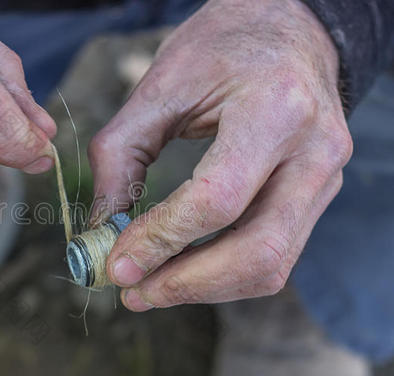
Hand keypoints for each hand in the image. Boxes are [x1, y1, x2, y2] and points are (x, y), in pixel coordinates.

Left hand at [88, 0, 351, 309]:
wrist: (285, 31)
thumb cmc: (220, 47)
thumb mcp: (160, 87)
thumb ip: (121, 157)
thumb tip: (102, 229)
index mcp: (274, 109)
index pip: (219, 198)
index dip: (163, 239)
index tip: (117, 264)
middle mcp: (314, 150)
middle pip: (258, 249)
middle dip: (187, 283)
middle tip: (133, 292)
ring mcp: (325, 177)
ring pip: (272, 264)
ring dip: (206, 287)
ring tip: (151, 288)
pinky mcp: (318, 194)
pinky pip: (275, 252)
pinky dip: (225, 272)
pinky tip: (184, 269)